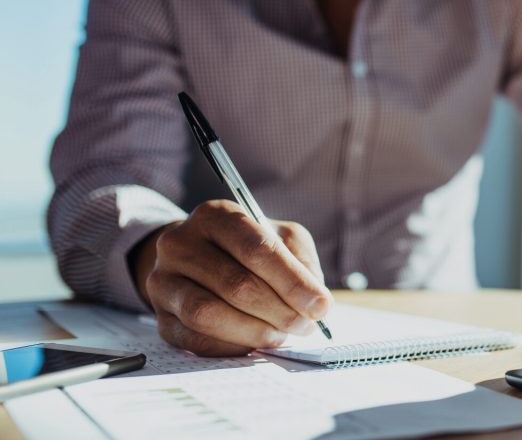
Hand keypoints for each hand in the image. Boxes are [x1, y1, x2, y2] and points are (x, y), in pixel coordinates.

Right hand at [131, 200, 331, 355]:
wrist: (198, 260)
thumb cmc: (249, 249)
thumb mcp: (281, 237)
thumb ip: (302, 262)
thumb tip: (315, 302)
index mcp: (216, 215)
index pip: (257, 248)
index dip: (293, 281)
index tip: (320, 306)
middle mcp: (180, 243)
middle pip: (235, 284)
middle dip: (279, 311)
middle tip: (306, 325)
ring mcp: (163, 281)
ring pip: (209, 314)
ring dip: (255, 331)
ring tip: (282, 334)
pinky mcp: (160, 317)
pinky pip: (195, 339)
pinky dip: (232, 346)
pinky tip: (255, 342)